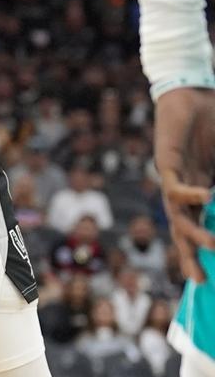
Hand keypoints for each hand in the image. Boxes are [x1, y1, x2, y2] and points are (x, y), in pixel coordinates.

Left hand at [154, 87, 214, 282]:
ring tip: (212, 246)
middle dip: (190, 255)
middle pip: (183, 229)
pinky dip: (190, 192)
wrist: (192, 95)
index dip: (203, 249)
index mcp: (199, 191)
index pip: (202, 226)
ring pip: (178, 212)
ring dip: (193, 230)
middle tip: (200, 281)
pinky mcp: (166, 160)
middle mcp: (183, 190)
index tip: (211, 275)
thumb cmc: (213, 124)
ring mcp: (174, 177)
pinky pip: (174, 183)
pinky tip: (206, 197)